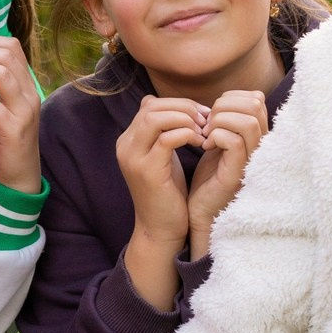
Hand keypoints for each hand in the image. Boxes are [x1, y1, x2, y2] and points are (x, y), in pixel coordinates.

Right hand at [115, 95, 208, 249]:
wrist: (161, 228)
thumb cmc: (167, 192)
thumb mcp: (163, 156)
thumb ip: (164, 132)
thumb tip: (174, 106)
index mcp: (129, 140)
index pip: (150, 104)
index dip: (178, 104)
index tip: (202, 115)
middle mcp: (125, 146)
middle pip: (152, 107)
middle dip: (184, 108)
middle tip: (206, 120)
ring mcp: (133, 158)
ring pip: (155, 118)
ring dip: (185, 119)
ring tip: (203, 131)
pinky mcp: (146, 170)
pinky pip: (166, 139)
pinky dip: (186, 135)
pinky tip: (200, 143)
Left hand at [186, 90, 268, 260]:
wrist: (200, 210)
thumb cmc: (209, 177)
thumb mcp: (217, 143)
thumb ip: (222, 122)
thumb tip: (215, 100)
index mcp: (256, 136)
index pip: (255, 98)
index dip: (230, 98)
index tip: (211, 114)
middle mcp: (260, 146)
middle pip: (255, 104)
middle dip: (224, 106)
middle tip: (207, 124)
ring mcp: (252, 160)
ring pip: (248, 121)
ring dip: (220, 121)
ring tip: (206, 134)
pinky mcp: (239, 173)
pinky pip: (235, 142)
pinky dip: (217, 136)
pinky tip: (205, 146)